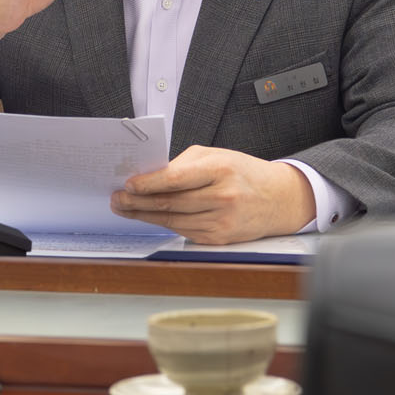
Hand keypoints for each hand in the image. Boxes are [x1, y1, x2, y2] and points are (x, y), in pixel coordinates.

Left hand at [109, 145, 317, 243]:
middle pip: (169, 204)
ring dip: (145, 217)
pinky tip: (149, 219)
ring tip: (125, 209)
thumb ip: (184, 164)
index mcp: (220, 170)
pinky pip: (184, 231)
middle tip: (117, 199)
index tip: (128, 184)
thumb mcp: (216, 156)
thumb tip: (150, 176)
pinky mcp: (219, 238)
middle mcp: (222, 197)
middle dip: (137, 202)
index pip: (175, 179)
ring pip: (173, 221)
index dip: (148, 184)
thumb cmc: (243, 172)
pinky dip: (164, 225)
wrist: (278, 199)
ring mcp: (221, 221)